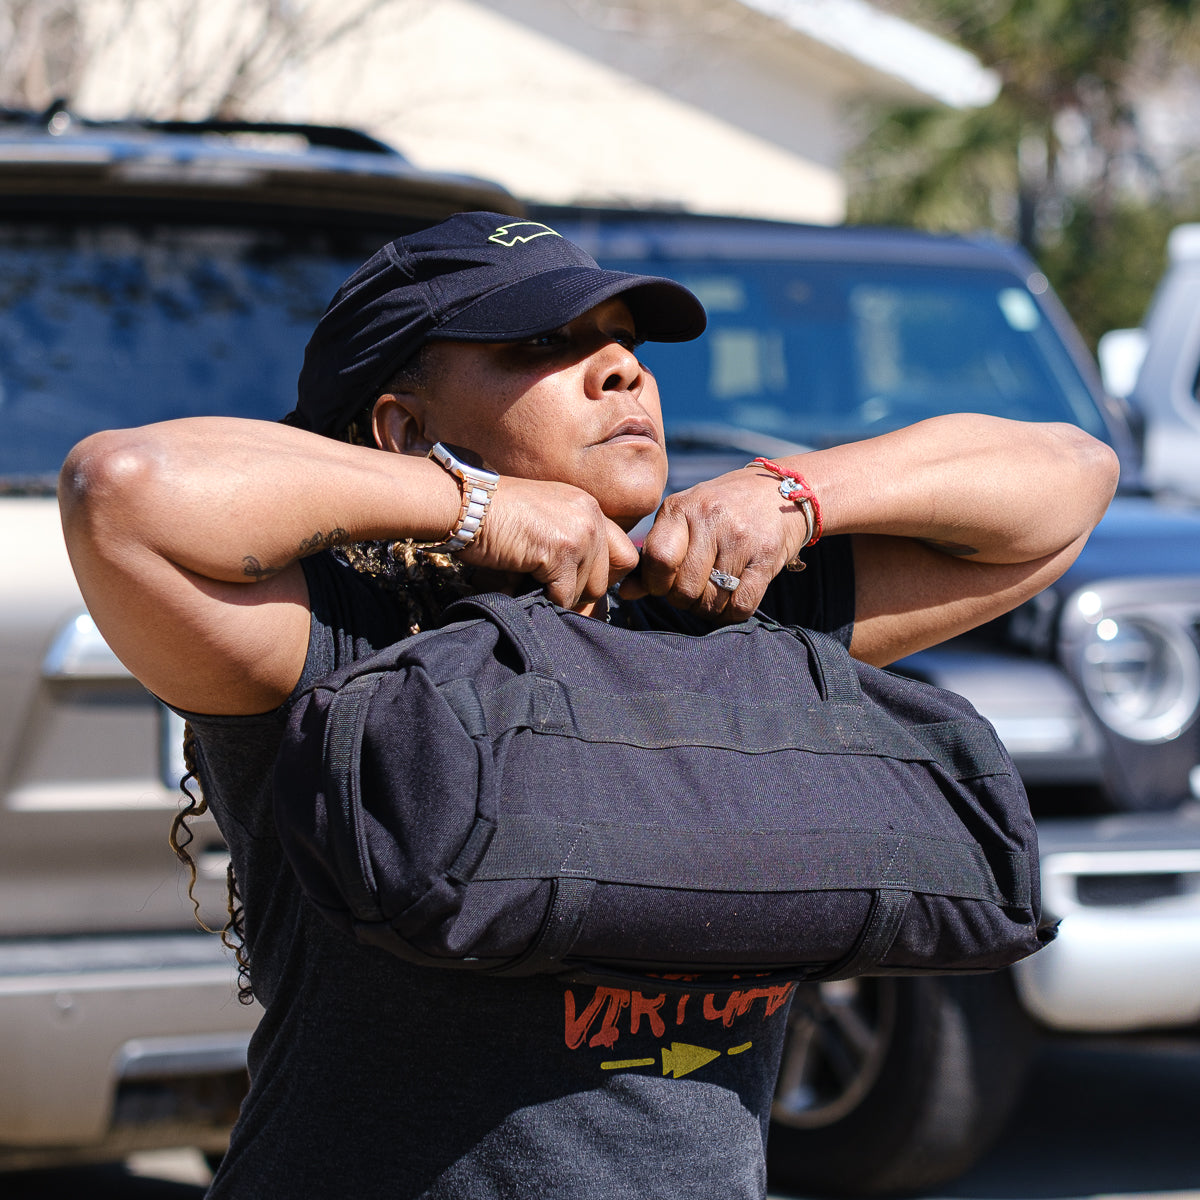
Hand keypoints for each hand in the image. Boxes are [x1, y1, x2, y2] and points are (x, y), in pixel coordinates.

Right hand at [460, 476, 639, 610]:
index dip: (604, 578)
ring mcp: (580, 531)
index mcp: (588, 506)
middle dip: (578, 593)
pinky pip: (564, 596)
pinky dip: (543, 598)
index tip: (579, 587)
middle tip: (546, 589)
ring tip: (528, 580)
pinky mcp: (563, 549)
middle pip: (607, 579)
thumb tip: (584, 597)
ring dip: (557, 595)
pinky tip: (520, 581)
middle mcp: (591, 515)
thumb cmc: (490, 516)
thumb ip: (568, 545)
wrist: (462, 502)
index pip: (624, 554)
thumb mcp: (541, 522)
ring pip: (587, 591)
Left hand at [621, 467, 811, 618]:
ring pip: (711, 601)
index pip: (658, 559)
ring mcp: (741, 538)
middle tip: (693, 588)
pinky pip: (741, 605)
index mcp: (681, 508)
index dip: (657, 583)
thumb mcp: (683, 519)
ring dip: (708, 607)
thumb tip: (625, 592)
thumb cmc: (719, 509)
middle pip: (684, 588)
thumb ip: (655, 554)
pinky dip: (732, 611)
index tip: (664, 583)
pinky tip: (732, 597)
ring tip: (712, 591)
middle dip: (684, 598)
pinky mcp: (766, 557)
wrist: (778, 490)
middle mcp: (710, 519)